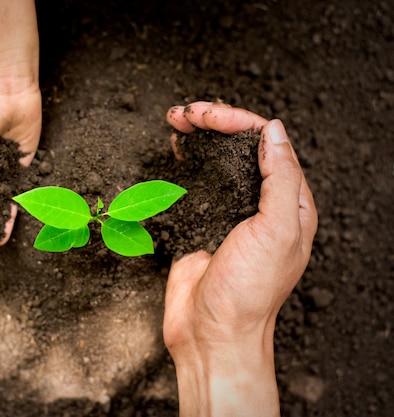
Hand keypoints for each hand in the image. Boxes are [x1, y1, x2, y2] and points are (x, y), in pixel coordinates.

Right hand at [163, 102, 317, 415]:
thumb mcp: (277, 232)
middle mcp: (258, 203)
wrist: (211, 332)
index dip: (237, 122)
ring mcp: (227, 211)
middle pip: (239, 146)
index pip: (267, 144)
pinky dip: (184, 160)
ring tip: (175, 119)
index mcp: (287, 203)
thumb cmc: (249, 291)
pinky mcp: (200, 221)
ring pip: (215, 160)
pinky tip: (175, 147)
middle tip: (184, 113)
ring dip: (197, 135)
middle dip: (212, 122)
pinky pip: (193, 182)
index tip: (207, 116)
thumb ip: (281, 179)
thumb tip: (274, 132)